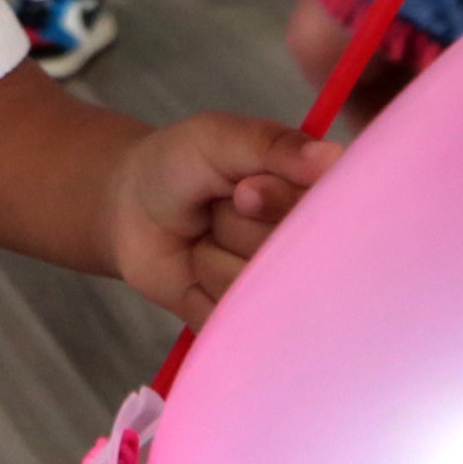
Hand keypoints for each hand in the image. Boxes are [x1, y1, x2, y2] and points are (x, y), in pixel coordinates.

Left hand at [105, 112, 339, 324]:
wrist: (128, 206)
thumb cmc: (179, 164)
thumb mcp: (219, 138)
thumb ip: (274, 145)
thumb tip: (334, 157)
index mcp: (315, 198)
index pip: (327, 219)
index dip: (278, 207)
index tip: (242, 191)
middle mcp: (307, 249)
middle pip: (292, 262)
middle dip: (236, 230)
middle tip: (217, 209)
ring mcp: (278, 291)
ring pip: (256, 294)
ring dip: (212, 261)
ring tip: (204, 238)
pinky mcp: (245, 324)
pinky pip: (233, 323)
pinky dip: (201, 295)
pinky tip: (194, 274)